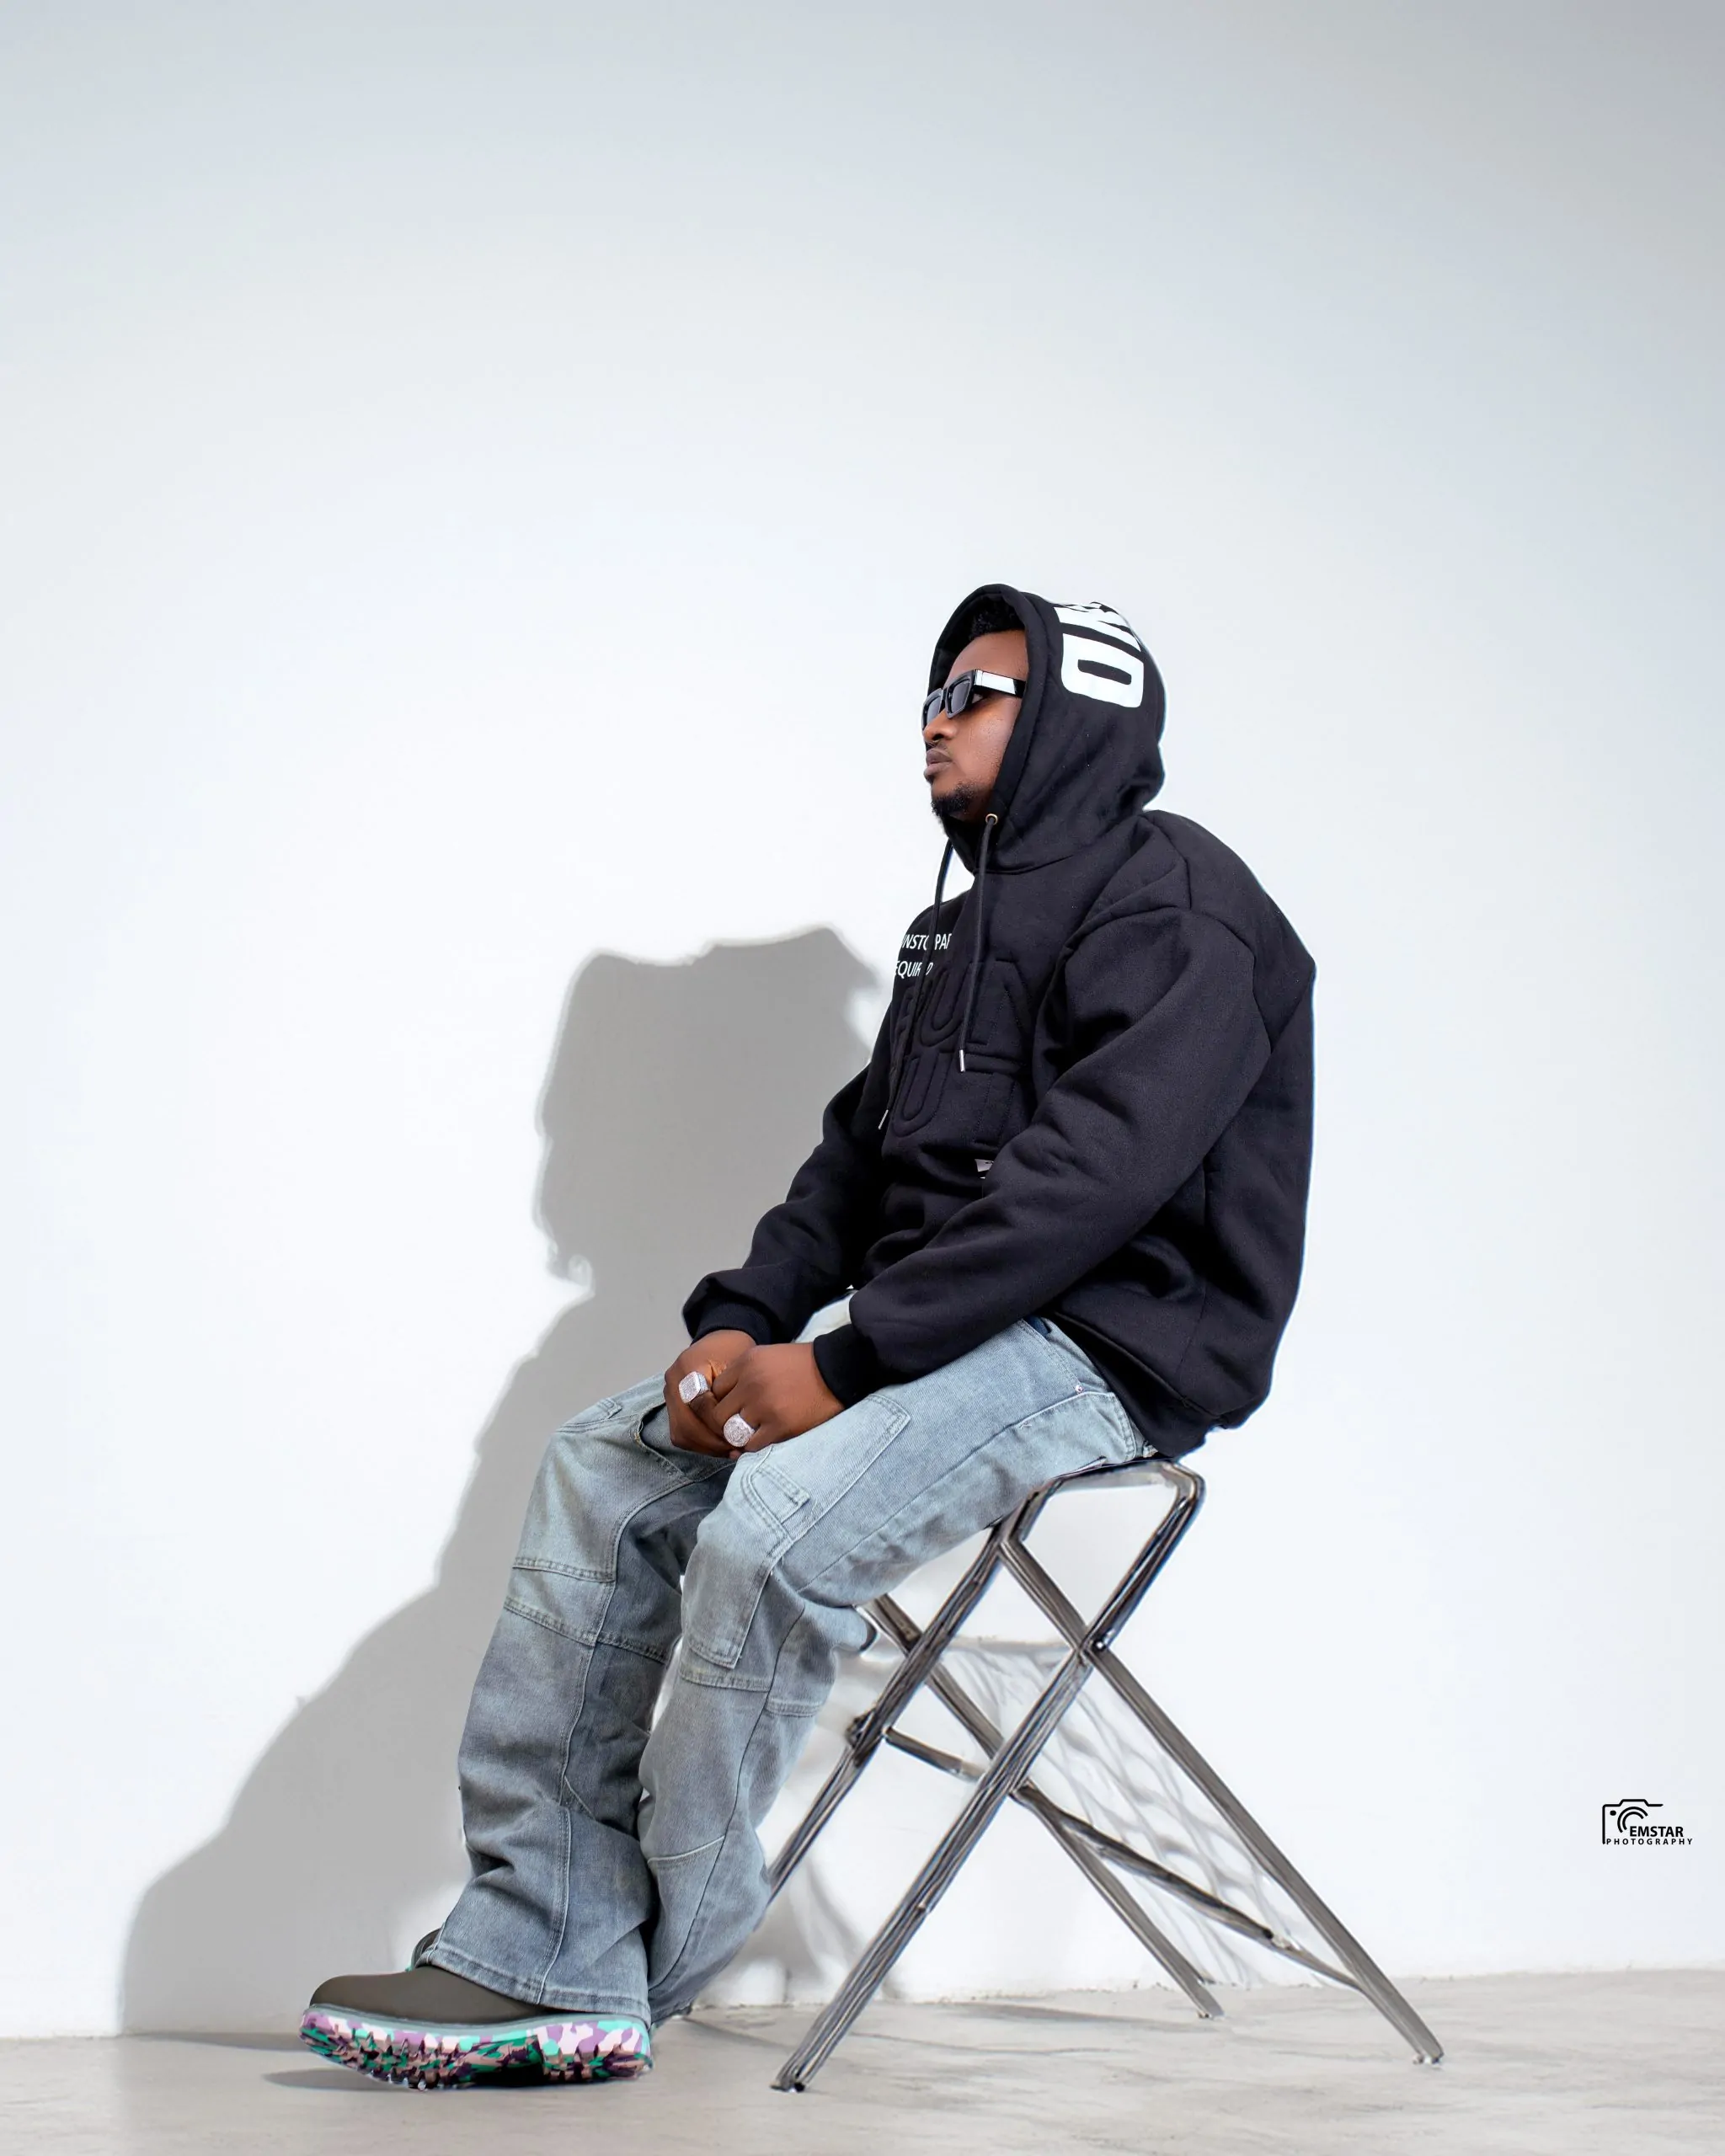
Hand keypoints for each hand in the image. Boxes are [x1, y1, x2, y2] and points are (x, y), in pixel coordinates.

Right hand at [664, 1331, 757, 1455]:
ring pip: (681, 1433)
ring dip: (705, 1446)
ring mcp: (669, 1394)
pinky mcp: (672, 1406)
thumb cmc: (734, 1350)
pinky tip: (720, 1445)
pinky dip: (700, 1443)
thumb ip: (735, 1391)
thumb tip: (737, 1427)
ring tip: (730, 1450)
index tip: (741, 1434)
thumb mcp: (740, 1362)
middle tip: (736, 1449)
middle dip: (712, 1441)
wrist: (720, 1341)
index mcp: (688, 1365)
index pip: (699, 1405)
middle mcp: (672, 1381)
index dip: (720, 1424)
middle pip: (685, 1424)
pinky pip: (681, 1433)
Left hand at [703, 1343, 842, 1452]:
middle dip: (726, 1422)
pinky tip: (764, 1439)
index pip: (715, 1391)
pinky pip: (753, 1446)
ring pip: (733, 1432)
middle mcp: (751, 1384)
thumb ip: (743, 1373)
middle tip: (737, 1426)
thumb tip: (721, 1397)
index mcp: (746, 1363)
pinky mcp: (780, 1426)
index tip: (732, 1408)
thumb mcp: (766, 1356)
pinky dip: (755, 1446)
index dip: (722, 1402)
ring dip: (741, 1436)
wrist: (836, 1370)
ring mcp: (765, 1406)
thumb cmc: (801, 1364)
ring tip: (752, 1433)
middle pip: (719, 1414)